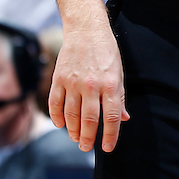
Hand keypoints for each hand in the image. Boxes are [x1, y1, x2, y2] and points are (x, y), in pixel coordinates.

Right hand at [48, 23, 129, 152]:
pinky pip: (55, 104)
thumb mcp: (119, 72)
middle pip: (89, 120)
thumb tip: (124, 119)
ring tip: (76, 139)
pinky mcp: (58, 79)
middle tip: (86, 148)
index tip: (108, 148)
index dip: (110, 135)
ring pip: (71, 115)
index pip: (111, 117)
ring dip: (72, 131)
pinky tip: (60, 125)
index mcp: (110, 84)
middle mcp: (92, 86)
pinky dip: (57, 117)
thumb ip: (120, 96)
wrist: (86, 30)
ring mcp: (73, 82)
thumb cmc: (106, 51)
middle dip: (88, 138)